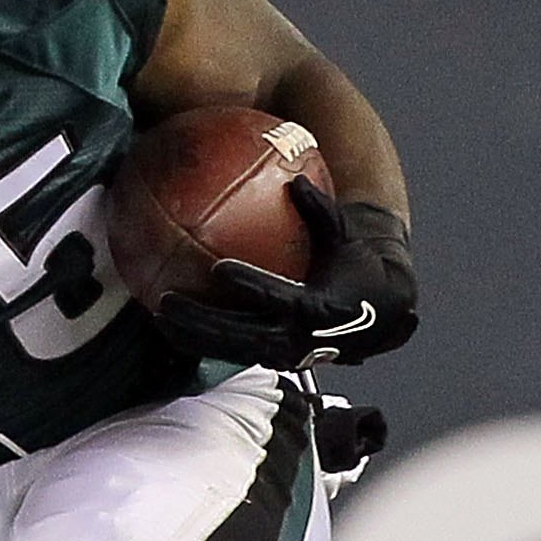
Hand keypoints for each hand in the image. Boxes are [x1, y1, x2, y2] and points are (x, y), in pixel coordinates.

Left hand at [153, 180, 415, 367]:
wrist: (380, 316)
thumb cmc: (359, 269)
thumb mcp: (346, 238)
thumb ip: (321, 212)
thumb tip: (297, 181)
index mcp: (316, 306)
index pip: (275, 296)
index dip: (247, 284)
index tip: (217, 268)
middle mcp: (298, 336)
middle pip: (241, 333)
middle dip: (202, 320)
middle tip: (166, 301)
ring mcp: (285, 353)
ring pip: (232, 350)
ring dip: (194, 337)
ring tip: (160, 318)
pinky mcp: (276, 359)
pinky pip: (234, 353)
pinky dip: (203, 344)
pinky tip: (173, 329)